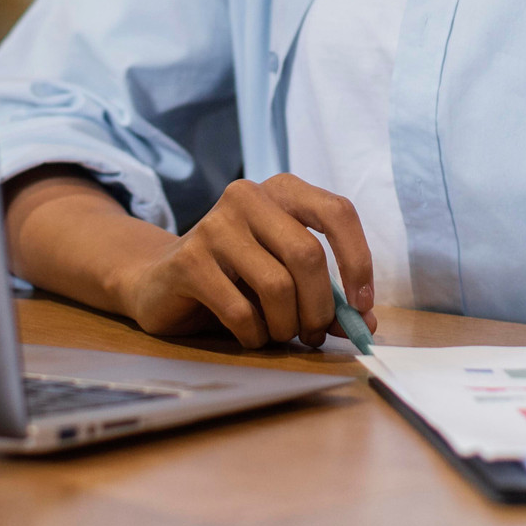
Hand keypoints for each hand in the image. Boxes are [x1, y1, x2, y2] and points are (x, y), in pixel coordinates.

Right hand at [109, 173, 375, 348]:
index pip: (338, 212)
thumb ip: (329, 296)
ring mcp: (214, 225)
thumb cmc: (237, 278)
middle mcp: (248, 196)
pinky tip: (250, 335)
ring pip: (277, 286)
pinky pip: (241, 311)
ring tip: (280, 334)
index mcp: (282, 190)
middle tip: (316, 334)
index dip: (359, 261)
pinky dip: (255, 335)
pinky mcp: (189, 261)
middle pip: (308, 256)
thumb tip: (366, 323)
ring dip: (287, 326)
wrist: (160, 281)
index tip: (362, 304)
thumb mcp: (288, 279)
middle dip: (320, 307)